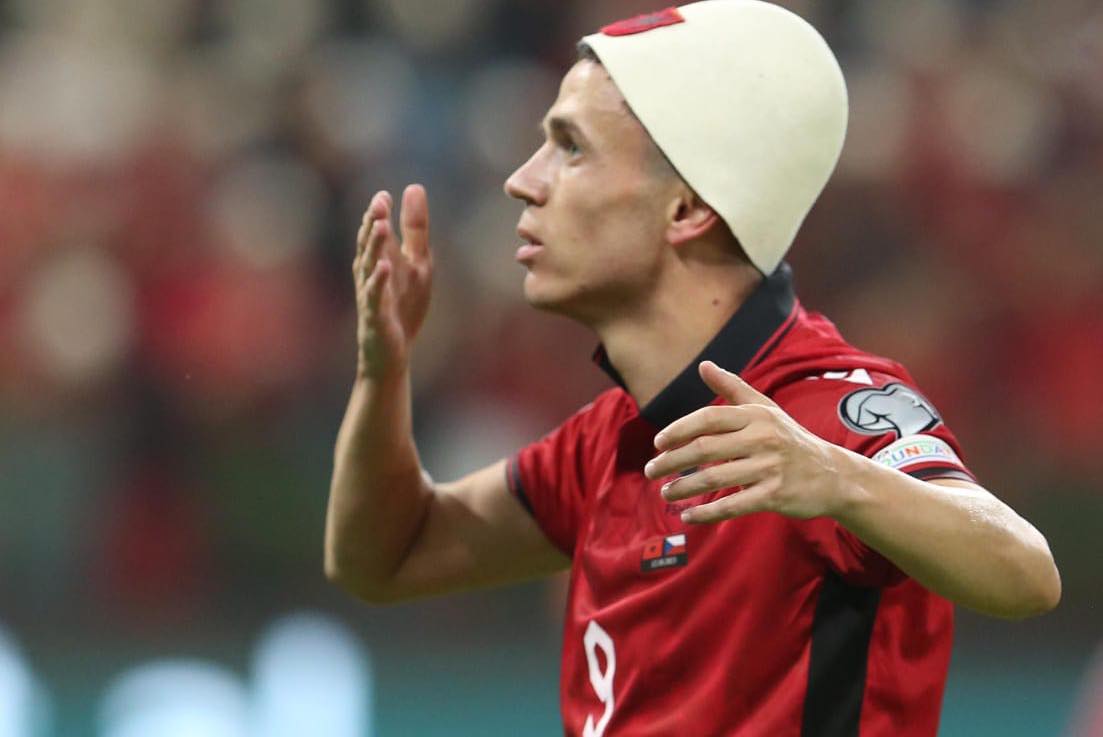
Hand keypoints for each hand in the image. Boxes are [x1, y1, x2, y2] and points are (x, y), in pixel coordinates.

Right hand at [353, 185, 432, 379]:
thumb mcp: (416, 263)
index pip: (376, 232)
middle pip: (369, 244)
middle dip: (374, 222)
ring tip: (382, 225)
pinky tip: (385, 267)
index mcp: (378, 259)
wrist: (391, 354)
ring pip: (369, 266)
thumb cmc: (402, 307)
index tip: (385, 195)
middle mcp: (369, 274)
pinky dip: (378, 281)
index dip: (378, 213)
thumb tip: (414, 187)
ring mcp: (370, 294)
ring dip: (375, 245)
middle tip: (379, 202)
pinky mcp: (375, 316)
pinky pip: (374, 296)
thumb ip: (415, 229)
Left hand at [643, 361, 845, 523]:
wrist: (833, 475)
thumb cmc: (790, 439)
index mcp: (757, 416)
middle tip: (651, 470)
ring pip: (715, 478)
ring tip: (665, 493)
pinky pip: (734, 505)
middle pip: (705, 449)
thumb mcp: (765, 409)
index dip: (679, 430)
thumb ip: (732, 388)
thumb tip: (703, 365)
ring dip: (684, 487)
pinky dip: (707, 513)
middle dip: (672, 461)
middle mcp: (763, 438)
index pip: (709, 419)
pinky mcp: (775, 495)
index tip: (658, 443)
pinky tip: (687, 516)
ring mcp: (770, 468)